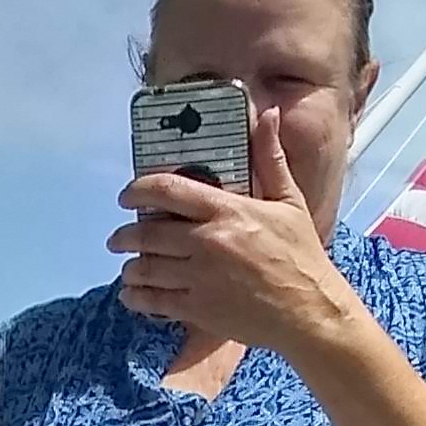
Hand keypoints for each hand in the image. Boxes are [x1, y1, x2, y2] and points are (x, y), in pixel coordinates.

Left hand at [109, 105, 350, 354]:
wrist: (308, 311)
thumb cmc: (301, 256)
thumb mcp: (289, 202)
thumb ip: (270, 158)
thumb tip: (269, 115)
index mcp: (227, 210)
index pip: (168, 190)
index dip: (138, 190)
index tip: (127, 196)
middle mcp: (207, 241)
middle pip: (147, 232)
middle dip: (125, 234)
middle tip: (118, 238)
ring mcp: (199, 277)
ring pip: (146, 267)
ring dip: (130, 267)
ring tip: (129, 267)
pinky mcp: (198, 309)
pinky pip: (153, 301)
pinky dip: (136, 297)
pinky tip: (132, 294)